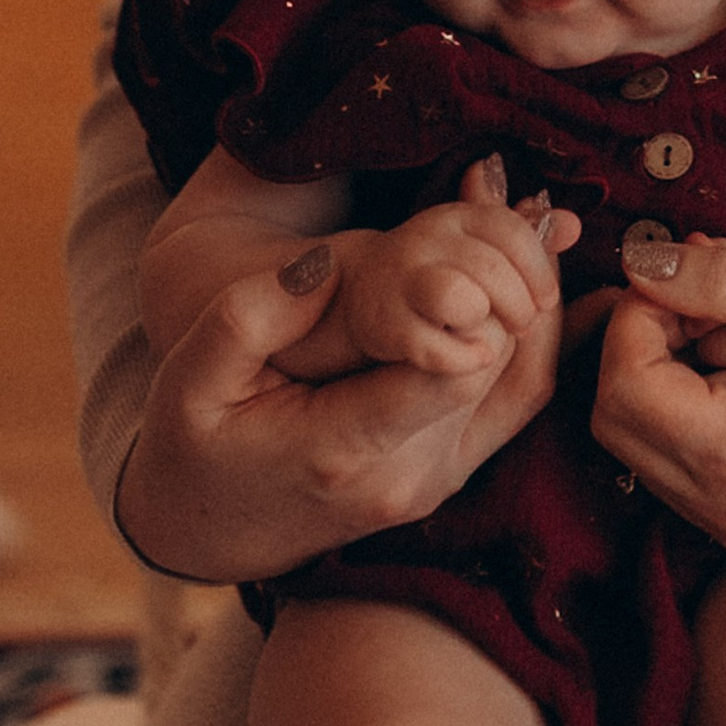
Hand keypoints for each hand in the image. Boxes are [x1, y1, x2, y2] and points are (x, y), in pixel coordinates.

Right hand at [117, 158, 572, 582]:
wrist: (211, 531)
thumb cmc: (194, 445)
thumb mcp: (189, 380)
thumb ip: (248, 317)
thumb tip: (322, 263)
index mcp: (346, 448)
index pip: (455, 369)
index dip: (480, 293)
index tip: (475, 218)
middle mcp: (409, 475)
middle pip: (503, 366)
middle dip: (514, 278)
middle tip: (517, 194)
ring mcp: (437, 481)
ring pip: (525, 381)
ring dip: (536, 301)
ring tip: (531, 222)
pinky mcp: (452, 472)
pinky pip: (517, 400)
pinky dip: (530, 333)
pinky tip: (524, 274)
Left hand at [589, 236, 725, 550]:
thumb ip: (725, 279)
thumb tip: (641, 264)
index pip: (625, 388)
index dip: (634, 317)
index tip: (680, 274)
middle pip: (614, 417)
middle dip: (641, 341)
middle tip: (698, 295)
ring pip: (635, 433)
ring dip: (663, 367)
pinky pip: (667, 450)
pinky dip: (684, 395)